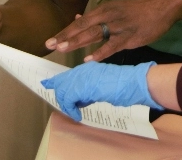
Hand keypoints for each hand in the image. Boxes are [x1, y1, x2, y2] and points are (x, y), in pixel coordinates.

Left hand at [41, 61, 163, 120]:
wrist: (133, 83)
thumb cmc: (124, 85)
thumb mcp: (104, 85)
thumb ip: (91, 88)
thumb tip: (79, 99)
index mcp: (91, 67)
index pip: (69, 74)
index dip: (59, 81)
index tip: (49, 84)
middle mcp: (85, 69)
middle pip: (63, 81)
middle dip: (59, 93)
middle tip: (60, 103)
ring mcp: (84, 77)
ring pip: (64, 90)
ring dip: (65, 103)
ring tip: (71, 111)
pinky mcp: (84, 86)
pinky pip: (69, 99)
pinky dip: (71, 108)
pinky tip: (76, 114)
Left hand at [45, 0, 177, 61]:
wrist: (163, 8)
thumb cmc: (139, 9)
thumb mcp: (117, 7)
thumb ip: (98, 16)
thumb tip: (78, 19)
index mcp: (106, 8)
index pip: (82, 21)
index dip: (66, 31)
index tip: (50, 39)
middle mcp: (110, 16)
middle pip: (85, 26)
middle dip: (67, 36)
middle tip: (50, 45)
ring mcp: (120, 26)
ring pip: (96, 34)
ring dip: (78, 42)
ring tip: (63, 49)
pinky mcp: (130, 37)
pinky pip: (113, 46)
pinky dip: (101, 52)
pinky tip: (89, 59)